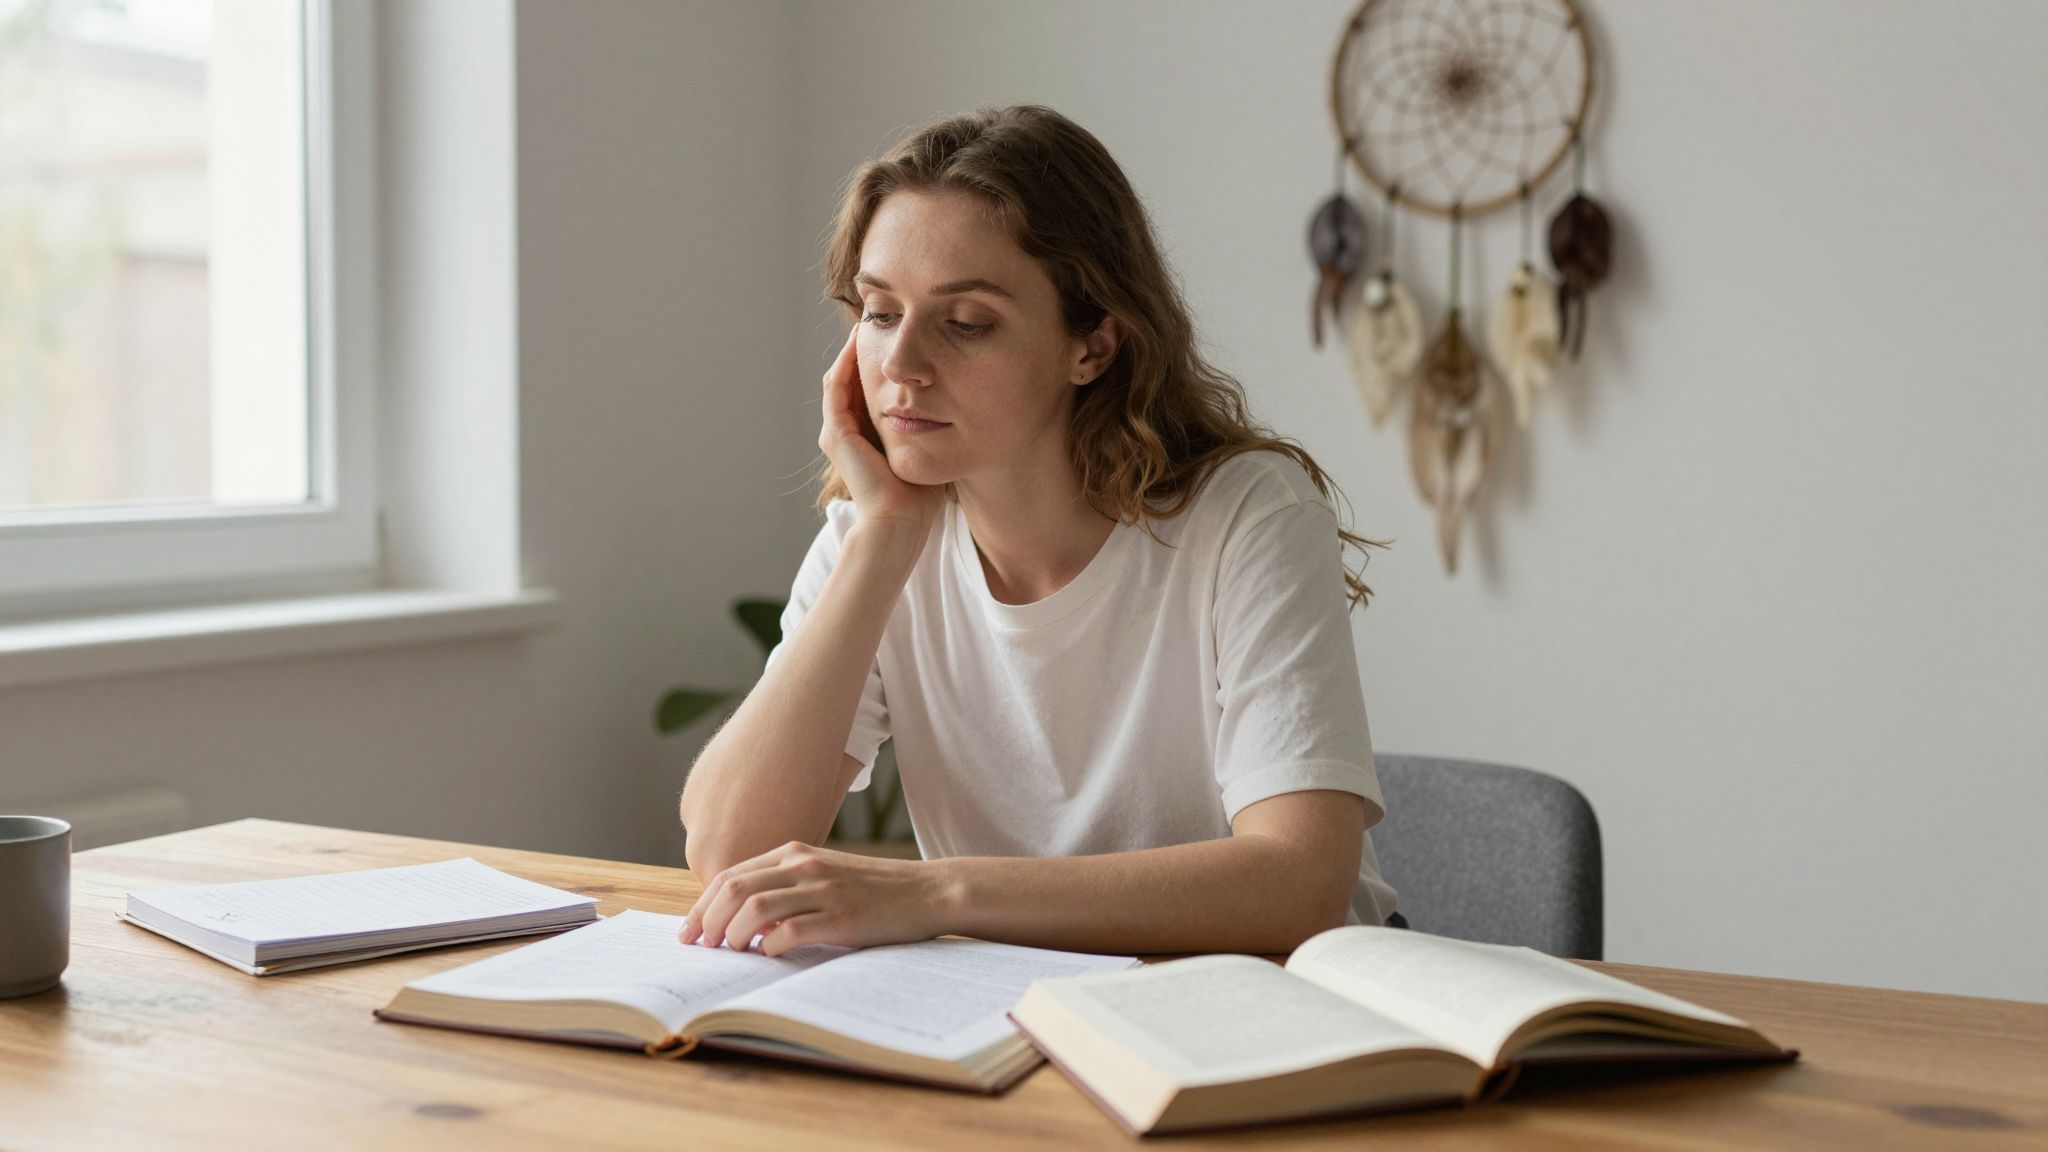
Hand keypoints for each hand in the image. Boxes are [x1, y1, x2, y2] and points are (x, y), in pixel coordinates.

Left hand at [679, 840, 948, 956]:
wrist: (928, 891)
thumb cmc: (875, 890)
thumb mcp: (825, 875)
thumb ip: (787, 886)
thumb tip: (739, 919)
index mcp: (796, 853)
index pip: (731, 875)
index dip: (700, 905)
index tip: (688, 932)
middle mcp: (805, 867)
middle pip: (733, 888)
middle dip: (706, 920)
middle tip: (700, 946)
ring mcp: (823, 891)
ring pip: (754, 907)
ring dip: (732, 934)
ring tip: (732, 952)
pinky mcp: (842, 918)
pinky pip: (789, 931)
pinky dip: (769, 946)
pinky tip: (769, 955)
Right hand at [818, 323, 944, 536]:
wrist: (901, 520)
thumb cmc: (921, 495)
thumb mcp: (929, 449)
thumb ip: (935, 426)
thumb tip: (965, 403)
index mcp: (866, 436)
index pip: (867, 388)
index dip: (880, 363)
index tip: (899, 337)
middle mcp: (846, 432)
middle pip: (851, 379)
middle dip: (863, 350)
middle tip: (879, 319)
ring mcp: (838, 432)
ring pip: (840, 377)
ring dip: (851, 350)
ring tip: (867, 323)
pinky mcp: (837, 434)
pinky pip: (837, 387)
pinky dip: (846, 362)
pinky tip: (859, 341)